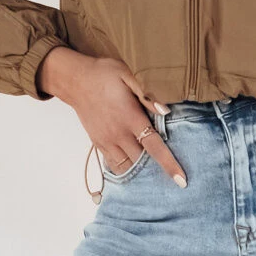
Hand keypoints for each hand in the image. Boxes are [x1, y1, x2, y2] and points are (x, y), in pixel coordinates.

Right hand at [47, 51, 187, 186]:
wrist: (75, 80)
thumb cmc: (104, 74)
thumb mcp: (128, 76)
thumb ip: (147, 95)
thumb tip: (166, 111)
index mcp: (130, 118)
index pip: (154, 146)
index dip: (168, 164)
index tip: (180, 180)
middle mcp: (118, 134)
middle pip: (141, 161)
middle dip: (156, 170)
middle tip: (171, 174)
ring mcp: (106, 140)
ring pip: (126, 166)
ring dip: (140, 171)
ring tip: (154, 173)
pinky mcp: (98, 143)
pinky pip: (112, 164)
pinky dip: (125, 168)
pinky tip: (135, 166)